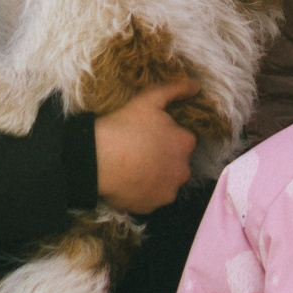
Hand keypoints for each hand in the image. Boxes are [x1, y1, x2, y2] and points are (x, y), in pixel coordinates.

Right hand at [95, 78, 199, 212]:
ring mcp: (168, 191)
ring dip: (156, 175)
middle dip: (164, 157)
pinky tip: (129, 181)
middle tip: (139, 150)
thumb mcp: (150, 99)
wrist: (96, 160)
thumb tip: (196, 85)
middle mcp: (183, 170)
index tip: (148, 134)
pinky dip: (144, 191)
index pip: (183, 139)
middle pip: (177, 162)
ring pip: (166, 181)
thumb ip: (176, 89)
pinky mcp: (152, 207)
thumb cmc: (124, 126)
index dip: (165, 136)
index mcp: (185, 143)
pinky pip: (152, 197)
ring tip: (133, 166)